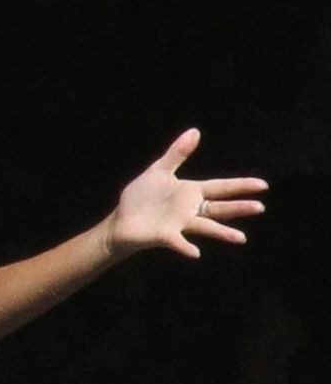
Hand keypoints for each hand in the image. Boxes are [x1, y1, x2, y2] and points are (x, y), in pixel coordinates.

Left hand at [104, 128, 266, 260]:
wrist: (120, 220)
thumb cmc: (140, 197)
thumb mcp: (158, 171)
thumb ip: (177, 153)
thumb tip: (195, 131)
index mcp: (190, 192)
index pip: (220, 187)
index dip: (240, 185)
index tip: (263, 185)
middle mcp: (190, 209)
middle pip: (219, 208)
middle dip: (239, 207)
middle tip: (260, 207)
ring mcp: (179, 224)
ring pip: (206, 226)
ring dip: (222, 232)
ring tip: (241, 238)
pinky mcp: (165, 236)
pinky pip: (178, 242)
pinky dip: (186, 247)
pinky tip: (195, 253)